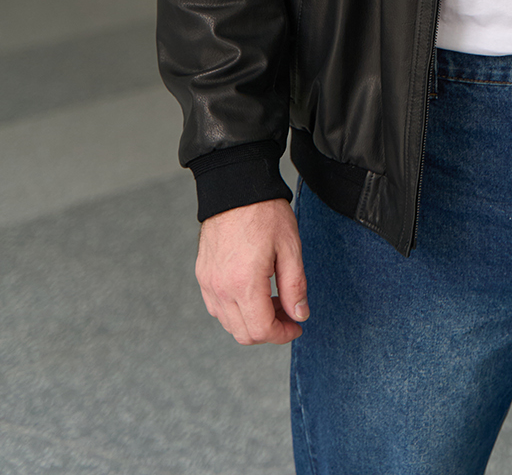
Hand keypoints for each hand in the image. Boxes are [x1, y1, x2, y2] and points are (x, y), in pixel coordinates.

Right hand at [195, 197, 308, 345]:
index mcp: (244, 283)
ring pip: (229, 323)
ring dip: (252, 321)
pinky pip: (217, 307)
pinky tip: (253, 293)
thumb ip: (295, 286)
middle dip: (269, 330)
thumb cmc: (265, 212)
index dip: (282, 334)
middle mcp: (220, 288)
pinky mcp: (202, 274)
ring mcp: (208, 282)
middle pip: (243, 333)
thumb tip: (299, 315)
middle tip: (289, 313)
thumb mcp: (290, 247)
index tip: (297, 326)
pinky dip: (236, 310)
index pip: (261, 330)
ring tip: (273, 300)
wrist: (235, 186)